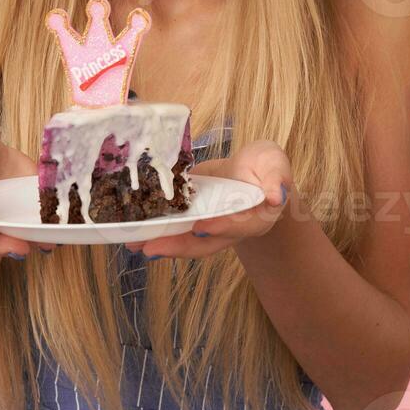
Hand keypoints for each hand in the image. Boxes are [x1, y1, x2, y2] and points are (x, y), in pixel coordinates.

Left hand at [126, 140, 291, 258]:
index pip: (237, 225)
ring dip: (160, 242)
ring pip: (185, 239)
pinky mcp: (192, 219)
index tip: (200, 227)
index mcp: (254, 218)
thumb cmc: (265, 166)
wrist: (251, 171)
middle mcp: (228, 229)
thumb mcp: (275, 163)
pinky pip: (174, 227)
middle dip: (177, 245)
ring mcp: (208, 226)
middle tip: (149, 247)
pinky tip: (132, 231)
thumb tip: (276, 195)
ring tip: (133, 242)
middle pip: (204, 242)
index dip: (220, 227)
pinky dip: (154, 230)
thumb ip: (277, 177)